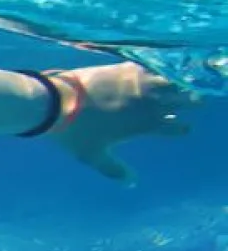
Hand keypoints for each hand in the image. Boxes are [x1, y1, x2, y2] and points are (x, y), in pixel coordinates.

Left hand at [49, 63, 196, 181]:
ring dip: (178, 84)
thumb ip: (114, 170)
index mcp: (146, 125)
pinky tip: (155, 71)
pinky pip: (150, 66)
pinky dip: (156, 69)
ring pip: (173, 81)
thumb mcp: (94, 156)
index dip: (181, 128)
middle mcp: (149, 103)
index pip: (177, 127)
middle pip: (185, 100)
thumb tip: (131, 184)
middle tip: (191, 103)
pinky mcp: (125, 68)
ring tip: (179, 85)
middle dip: (190, 102)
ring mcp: (138, 83)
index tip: (181, 128)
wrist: (57, 103)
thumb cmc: (75, 134)